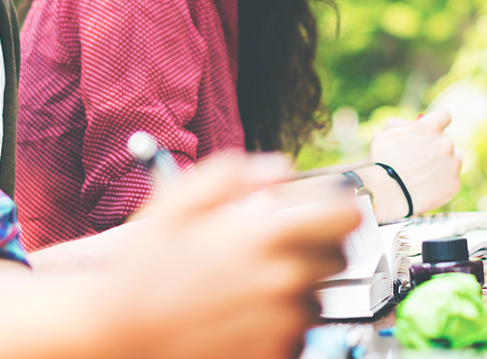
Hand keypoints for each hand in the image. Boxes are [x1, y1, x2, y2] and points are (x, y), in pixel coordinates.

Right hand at [98, 152, 360, 358]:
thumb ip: (235, 173)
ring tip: (249, 288)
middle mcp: (284, 279)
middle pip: (338, 258)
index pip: (346, 216)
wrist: (118, 336)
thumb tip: (281, 168)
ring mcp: (283, 322)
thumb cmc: (144, 269)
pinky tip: (244, 316)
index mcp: (267, 237)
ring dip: (296, 290)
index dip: (340, 210)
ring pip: (317, 297)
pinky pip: (298, 333)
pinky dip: (280, 325)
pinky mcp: (276, 353)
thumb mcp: (177, 202)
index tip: (329, 212)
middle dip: (316, 249)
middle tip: (280, 251)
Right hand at [369, 109, 460, 213]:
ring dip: (442, 163)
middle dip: (436, 148)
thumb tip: (418, 123)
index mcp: (431, 126)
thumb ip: (404, 126)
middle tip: (419, 161)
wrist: (385, 196)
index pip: (444, 116)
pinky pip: (451, 178)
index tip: (433, 132)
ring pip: (452, 159)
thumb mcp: (385, 135)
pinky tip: (426, 186)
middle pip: (446, 141)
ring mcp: (452, 163)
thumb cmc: (380, 163)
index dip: (437, 124)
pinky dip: (442, 182)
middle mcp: (446, 142)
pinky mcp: (455, 182)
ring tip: (422, 175)